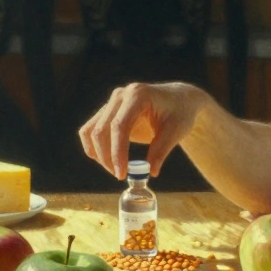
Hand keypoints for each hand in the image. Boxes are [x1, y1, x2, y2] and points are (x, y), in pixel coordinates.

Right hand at [79, 82, 209, 180]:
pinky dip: (94, 147)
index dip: (117, 152)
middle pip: (101, 130)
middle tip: (120, 176)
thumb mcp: (176, 131)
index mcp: (138, 95)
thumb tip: (151, 172)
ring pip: (92, 131)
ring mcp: (112, 102)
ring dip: (99, 154)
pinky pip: (91, 130)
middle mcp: (120, 96)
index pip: (119, 126)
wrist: (178, 100)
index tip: (122, 174)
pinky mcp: (108, 112)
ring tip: (116, 170)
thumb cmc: (180, 113)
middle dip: (107, 157)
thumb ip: (161, 150)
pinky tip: (107, 161)